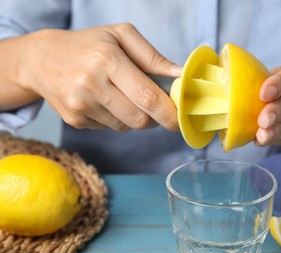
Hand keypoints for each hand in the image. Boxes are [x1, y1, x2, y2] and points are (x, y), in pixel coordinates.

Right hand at [20, 23, 181, 131]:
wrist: (42, 59)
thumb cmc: (88, 45)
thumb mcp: (121, 36)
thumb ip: (153, 57)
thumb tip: (180, 76)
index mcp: (107, 59)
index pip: (147, 96)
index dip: (168, 112)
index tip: (179, 118)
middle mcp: (91, 84)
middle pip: (139, 119)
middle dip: (155, 118)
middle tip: (157, 108)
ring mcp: (80, 105)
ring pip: (126, 126)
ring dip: (135, 117)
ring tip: (124, 96)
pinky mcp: (74, 120)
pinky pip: (109, 128)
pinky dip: (115, 118)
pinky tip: (104, 101)